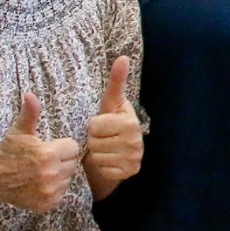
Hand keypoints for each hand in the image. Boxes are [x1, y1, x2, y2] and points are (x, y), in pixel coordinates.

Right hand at [0, 92, 81, 212]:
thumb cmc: (7, 152)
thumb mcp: (19, 131)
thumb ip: (30, 113)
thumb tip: (30, 94)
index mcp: (48, 155)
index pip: (73, 148)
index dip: (62, 146)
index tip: (50, 147)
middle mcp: (50, 175)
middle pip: (72, 163)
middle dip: (62, 160)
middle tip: (45, 159)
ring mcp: (49, 192)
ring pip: (68, 178)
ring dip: (60, 174)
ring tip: (42, 171)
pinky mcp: (47, 204)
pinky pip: (62, 193)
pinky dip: (55, 188)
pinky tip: (41, 183)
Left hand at [84, 56, 142, 185]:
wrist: (120, 151)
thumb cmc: (111, 123)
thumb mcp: (111, 103)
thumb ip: (116, 81)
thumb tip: (123, 57)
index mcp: (130, 121)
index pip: (95, 125)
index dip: (94, 125)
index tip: (102, 125)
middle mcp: (136, 140)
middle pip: (94, 141)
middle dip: (94, 140)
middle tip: (103, 138)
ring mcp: (134, 158)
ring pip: (97, 157)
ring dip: (97, 154)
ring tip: (105, 149)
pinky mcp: (129, 172)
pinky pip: (103, 169)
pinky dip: (103, 167)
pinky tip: (110, 161)